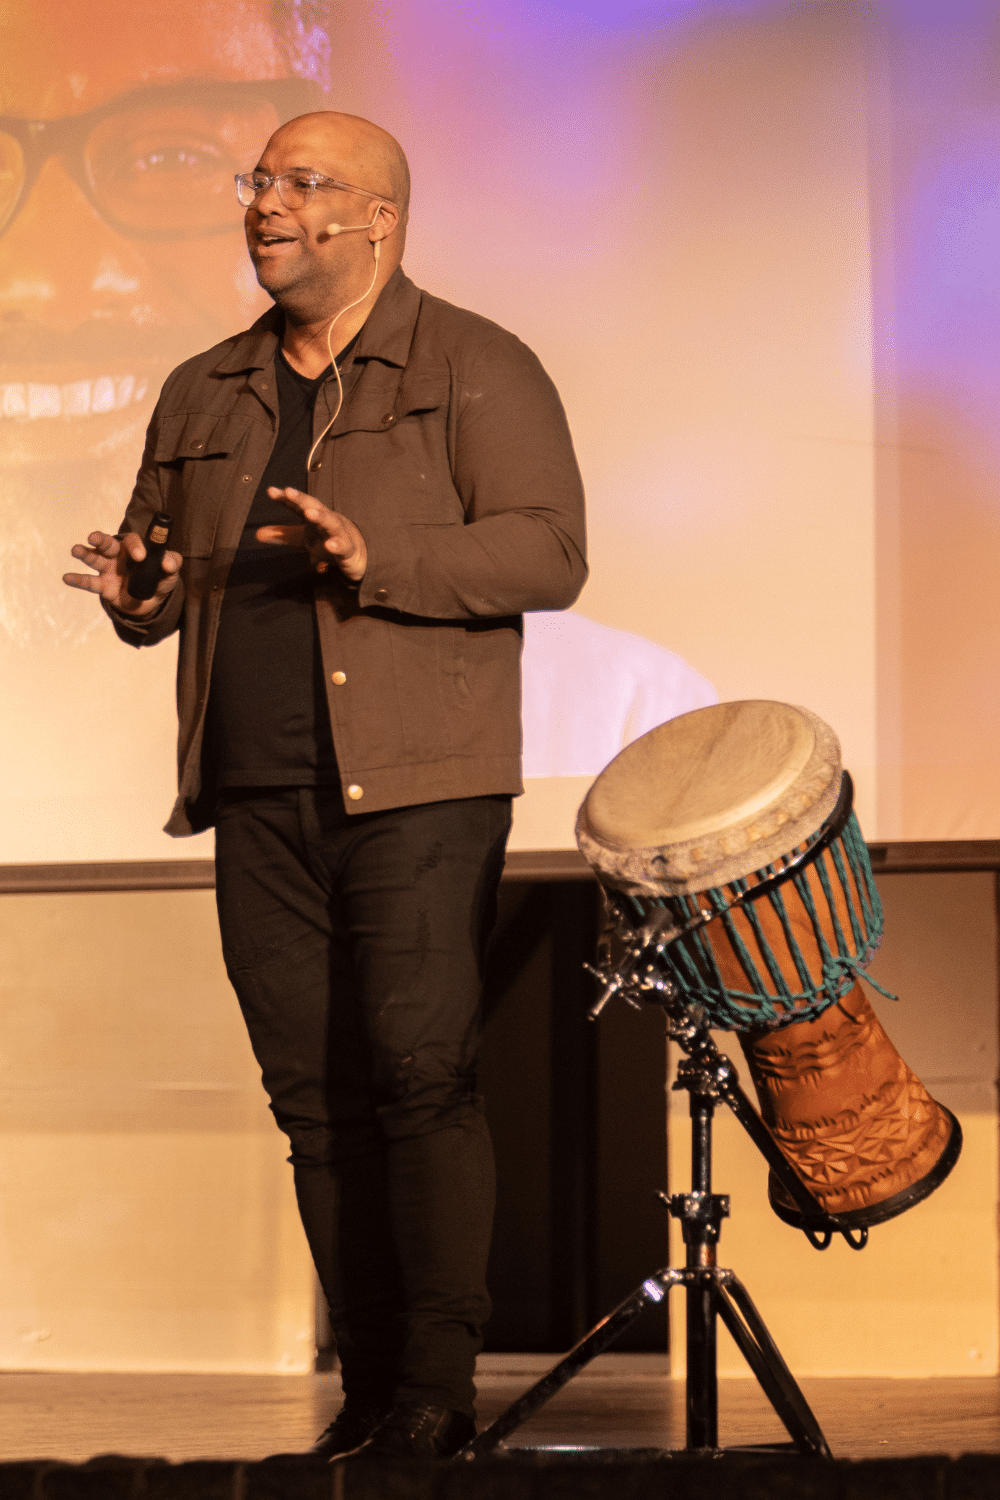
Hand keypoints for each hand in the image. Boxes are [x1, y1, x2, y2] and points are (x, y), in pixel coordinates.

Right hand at [63, 530, 180, 615]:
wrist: (149, 603)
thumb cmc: (159, 581)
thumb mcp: (170, 574)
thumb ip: (173, 565)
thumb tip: (168, 563)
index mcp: (135, 549)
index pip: (132, 541)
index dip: (135, 547)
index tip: (140, 556)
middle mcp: (118, 556)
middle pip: (107, 543)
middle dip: (100, 539)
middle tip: (93, 537)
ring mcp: (108, 570)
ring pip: (95, 558)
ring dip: (85, 554)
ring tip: (75, 550)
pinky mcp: (103, 586)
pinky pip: (89, 582)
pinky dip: (77, 580)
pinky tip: (66, 577)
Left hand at [257, 488, 367, 581]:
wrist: (359, 557)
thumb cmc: (330, 541)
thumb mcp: (304, 538)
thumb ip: (283, 535)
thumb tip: (257, 534)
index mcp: (315, 516)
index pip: (298, 505)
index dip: (285, 499)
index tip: (271, 492)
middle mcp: (327, 520)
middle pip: (315, 506)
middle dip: (302, 499)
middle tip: (288, 492)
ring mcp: (339, 534)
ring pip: (331, 522)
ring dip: (320, 516)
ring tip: (309, 513)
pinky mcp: (348, 550)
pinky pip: (343, 547)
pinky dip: (336, 545)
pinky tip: (329, 545)